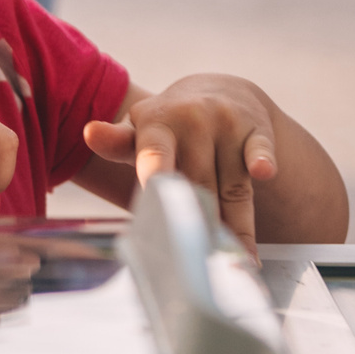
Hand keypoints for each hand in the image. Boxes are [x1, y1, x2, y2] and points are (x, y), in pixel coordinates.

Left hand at [87, 73, 281, 253]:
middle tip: (199, 263)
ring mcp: (226, 123)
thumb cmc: (168, 126)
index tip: (154, 185)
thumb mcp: (140, 133)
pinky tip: (265, 173)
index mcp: (157, 124)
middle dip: (200, 225)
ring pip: (231, 187)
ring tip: (236, 262)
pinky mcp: (256, 129)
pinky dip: (263, 162)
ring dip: (236, 225)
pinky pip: (260, 150)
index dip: (155, 169)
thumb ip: (116, 142)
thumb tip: (89, 132)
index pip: (154, 151)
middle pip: (197, 186)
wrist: (217, 90)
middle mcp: (192, 119)